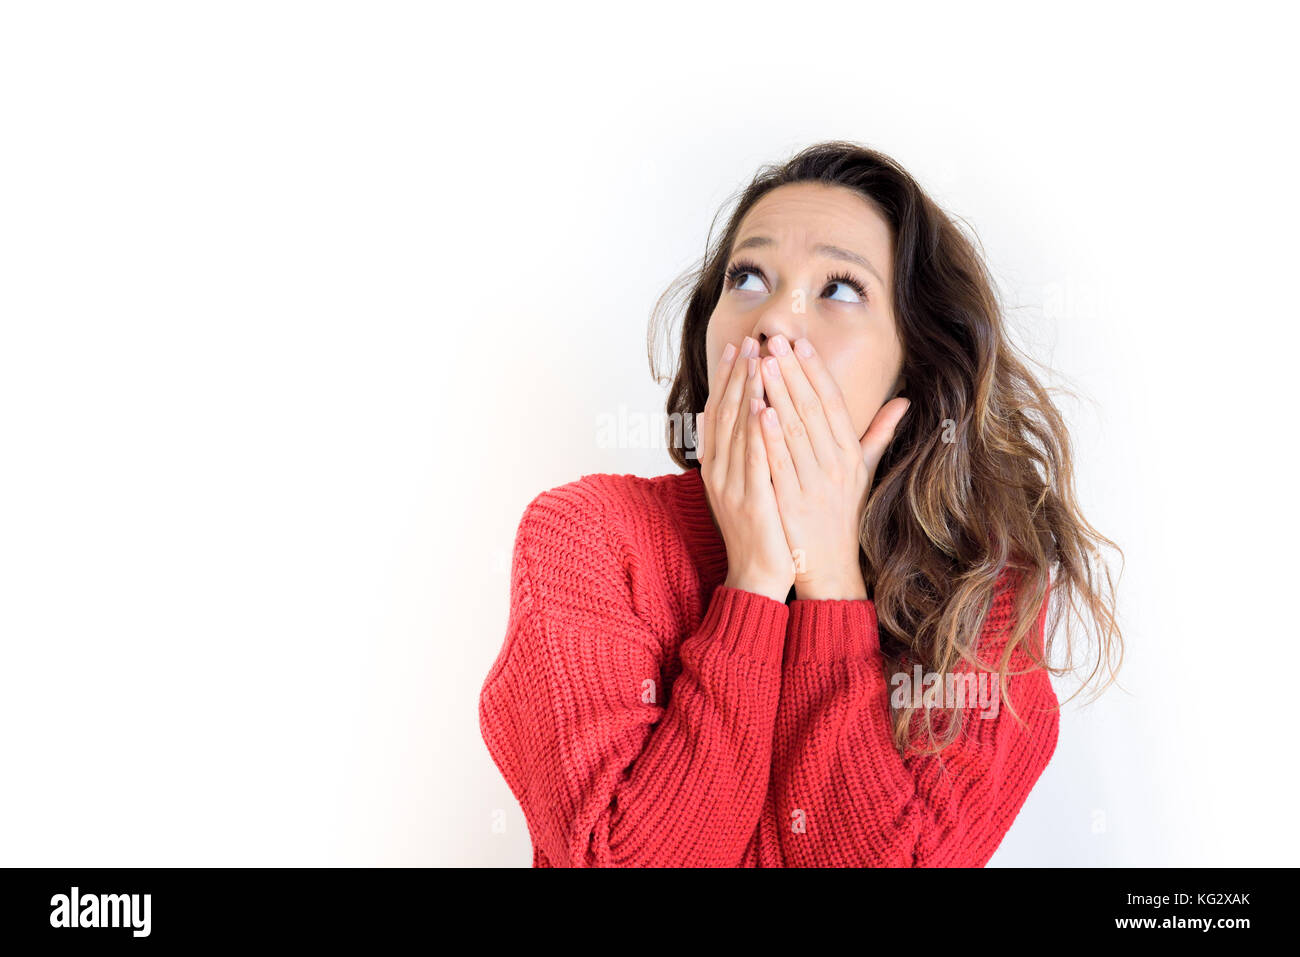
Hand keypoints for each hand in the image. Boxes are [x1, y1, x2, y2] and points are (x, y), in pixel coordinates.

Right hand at [697, 335, 795, 602]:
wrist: (757, 575)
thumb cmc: (761, 529)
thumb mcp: (749, 485)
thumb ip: (751, 452)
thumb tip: (756, 419)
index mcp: (718, 466)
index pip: (719, 413)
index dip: (727, 379)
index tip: (737, 348)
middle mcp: (719, 472)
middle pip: (726, 414)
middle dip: (738, 375)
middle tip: (749, 340)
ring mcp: (732, 486)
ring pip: (737, 430)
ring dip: (746, 392)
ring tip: (757, 360)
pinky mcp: (750, 502)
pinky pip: (753, 461)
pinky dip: (757, 433)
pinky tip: (764, 407)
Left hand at [756, 334, 909, 600]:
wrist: (830, 567)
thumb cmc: (844, 515)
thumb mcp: (864, 472)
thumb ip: (880, 433)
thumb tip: (904, 399)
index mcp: (850, 454)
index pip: (832, 403)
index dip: (816, 371)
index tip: (800, 343)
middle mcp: (835, 465)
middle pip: (811, 410)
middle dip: (793, 372)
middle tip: (775, 339)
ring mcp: (815, 484)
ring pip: (794, 431)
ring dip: (778, 394)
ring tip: (764, 362)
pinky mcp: (794, 503)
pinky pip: (780, 463)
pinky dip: (770, 436)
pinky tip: (758, 411)